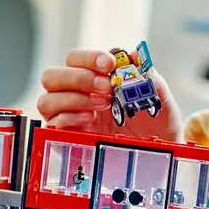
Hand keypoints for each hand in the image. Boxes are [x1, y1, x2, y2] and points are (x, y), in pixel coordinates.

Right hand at [35, 49, 181, 142]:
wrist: (160, 151)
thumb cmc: (156, 123)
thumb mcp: (160, 100)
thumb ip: (151, 79)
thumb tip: (136, 57)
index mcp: (94, 78)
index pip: (74, 59)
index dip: (88, 58)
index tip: (110, 64)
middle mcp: (76, 94)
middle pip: (52, 76)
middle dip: (79, 78)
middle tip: (106, 87)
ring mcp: (69, 116)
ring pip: (47, 99)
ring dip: (75, 99)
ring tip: (103, 105)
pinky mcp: (68, 137)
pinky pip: (53, 124)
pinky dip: (70, 119)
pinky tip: (90, 121)